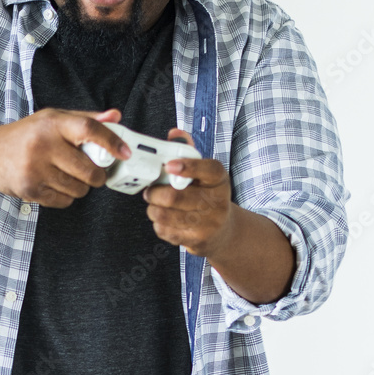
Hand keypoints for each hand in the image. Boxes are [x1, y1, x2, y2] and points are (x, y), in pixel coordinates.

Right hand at [0, 107, 130, 207]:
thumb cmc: (27, 136)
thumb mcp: (54, 119)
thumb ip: (86, 119)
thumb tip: (116, 116)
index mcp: (52, 123)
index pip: (88, 129)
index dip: (111, 141)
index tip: (125, 152)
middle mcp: (42, 145)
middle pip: (88, 169)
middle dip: (97, 175)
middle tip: (94, 171)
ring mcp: (35, 169)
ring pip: (79, 189)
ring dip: (81, 187)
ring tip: (67, 175)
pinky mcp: (30, 189)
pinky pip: (64, 201)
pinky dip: (66, 196)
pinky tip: (54, 184)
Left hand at [142, 128, 233, 257]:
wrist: (223, 231)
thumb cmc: (207, 195)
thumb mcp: (204, 173)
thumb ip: (188, 151)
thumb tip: (174, 133)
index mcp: (220, 180)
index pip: (208, 169)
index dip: (188, 166)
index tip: (169, 165)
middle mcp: (218, 202)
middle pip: (175, 197)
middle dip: (155, 192)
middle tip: (149, 190)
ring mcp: (209, 224)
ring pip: (165, 215)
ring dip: (153, 208)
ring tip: (155, 204)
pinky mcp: (198, 241)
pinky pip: (165, 230)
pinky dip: (158, 223)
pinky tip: (165, 219)